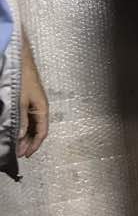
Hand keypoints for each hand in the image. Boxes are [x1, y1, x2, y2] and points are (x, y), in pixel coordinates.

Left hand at [19, 29, 47, 157]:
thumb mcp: (21, 101)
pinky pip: (28, 118)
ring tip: (17, 144)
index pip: (42, 132)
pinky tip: (17, 129)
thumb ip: (22, 119)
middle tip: (19, 152)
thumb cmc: (24, 78)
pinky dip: (23, 126)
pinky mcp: (28, 100)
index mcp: (42, 108)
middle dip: (29, 142)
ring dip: (26, 135)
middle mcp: (40, 108)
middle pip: (38, 130)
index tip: (25, 154)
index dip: (34, 145)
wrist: (21, 61)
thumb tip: (22, 135)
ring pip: (32, 125)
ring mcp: (34, 104)